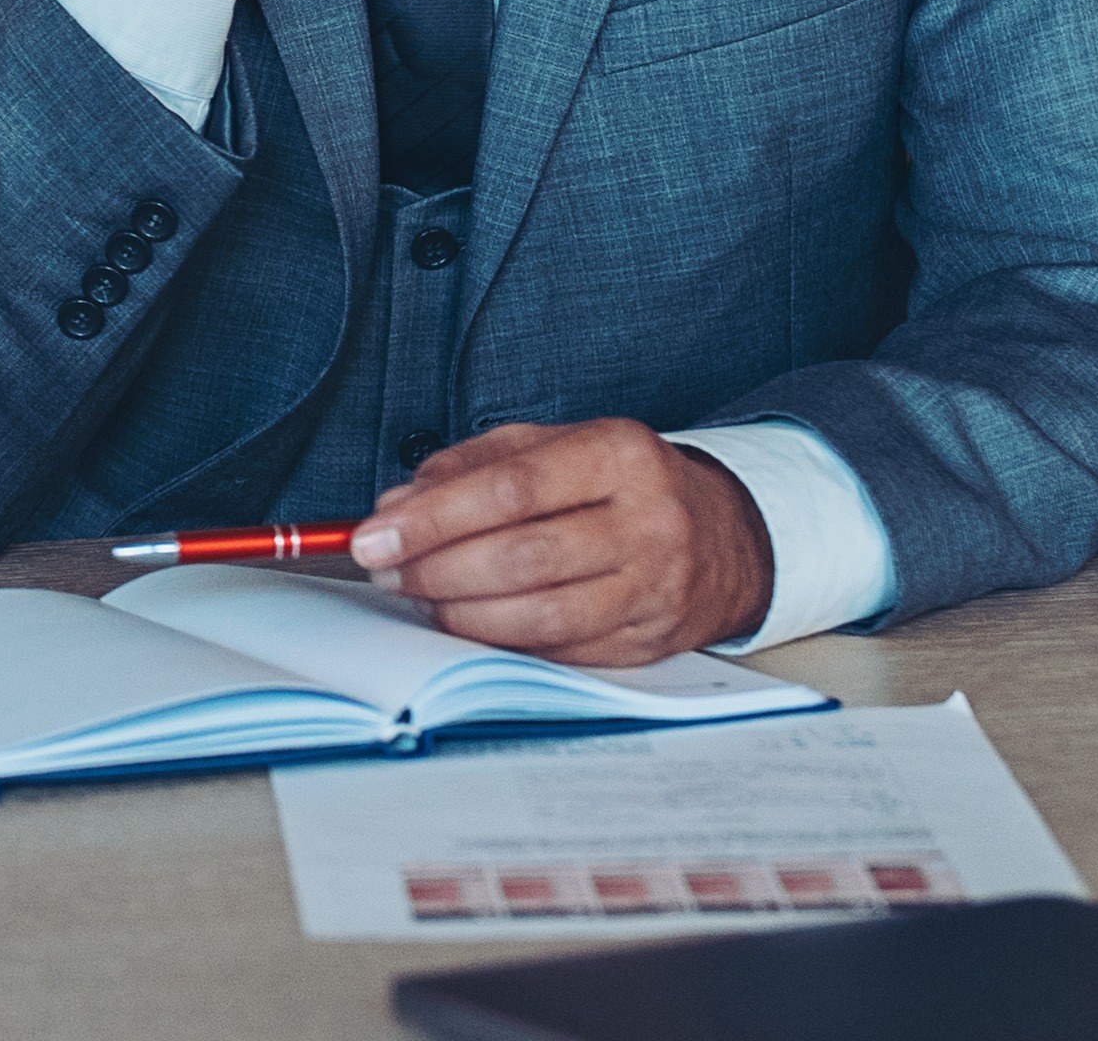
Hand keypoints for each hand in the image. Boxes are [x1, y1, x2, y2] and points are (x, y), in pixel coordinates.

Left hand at [351, 419, 780, 667]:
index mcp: (620, 455)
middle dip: (436, 569)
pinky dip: (500, 640)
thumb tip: (398, 506)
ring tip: (422, 596)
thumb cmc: (618, 486)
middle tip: (387, 571)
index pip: (512, 489)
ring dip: (460, 612)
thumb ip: (471, 466)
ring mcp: (654, 589)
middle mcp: (648, 522)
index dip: (434, 518)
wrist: (722, 537)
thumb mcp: (553, 446)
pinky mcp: (648, 642)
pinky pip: (558, 651)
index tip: (375, 535)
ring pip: (538, 616)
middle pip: (522, 557)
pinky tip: (469, 621)